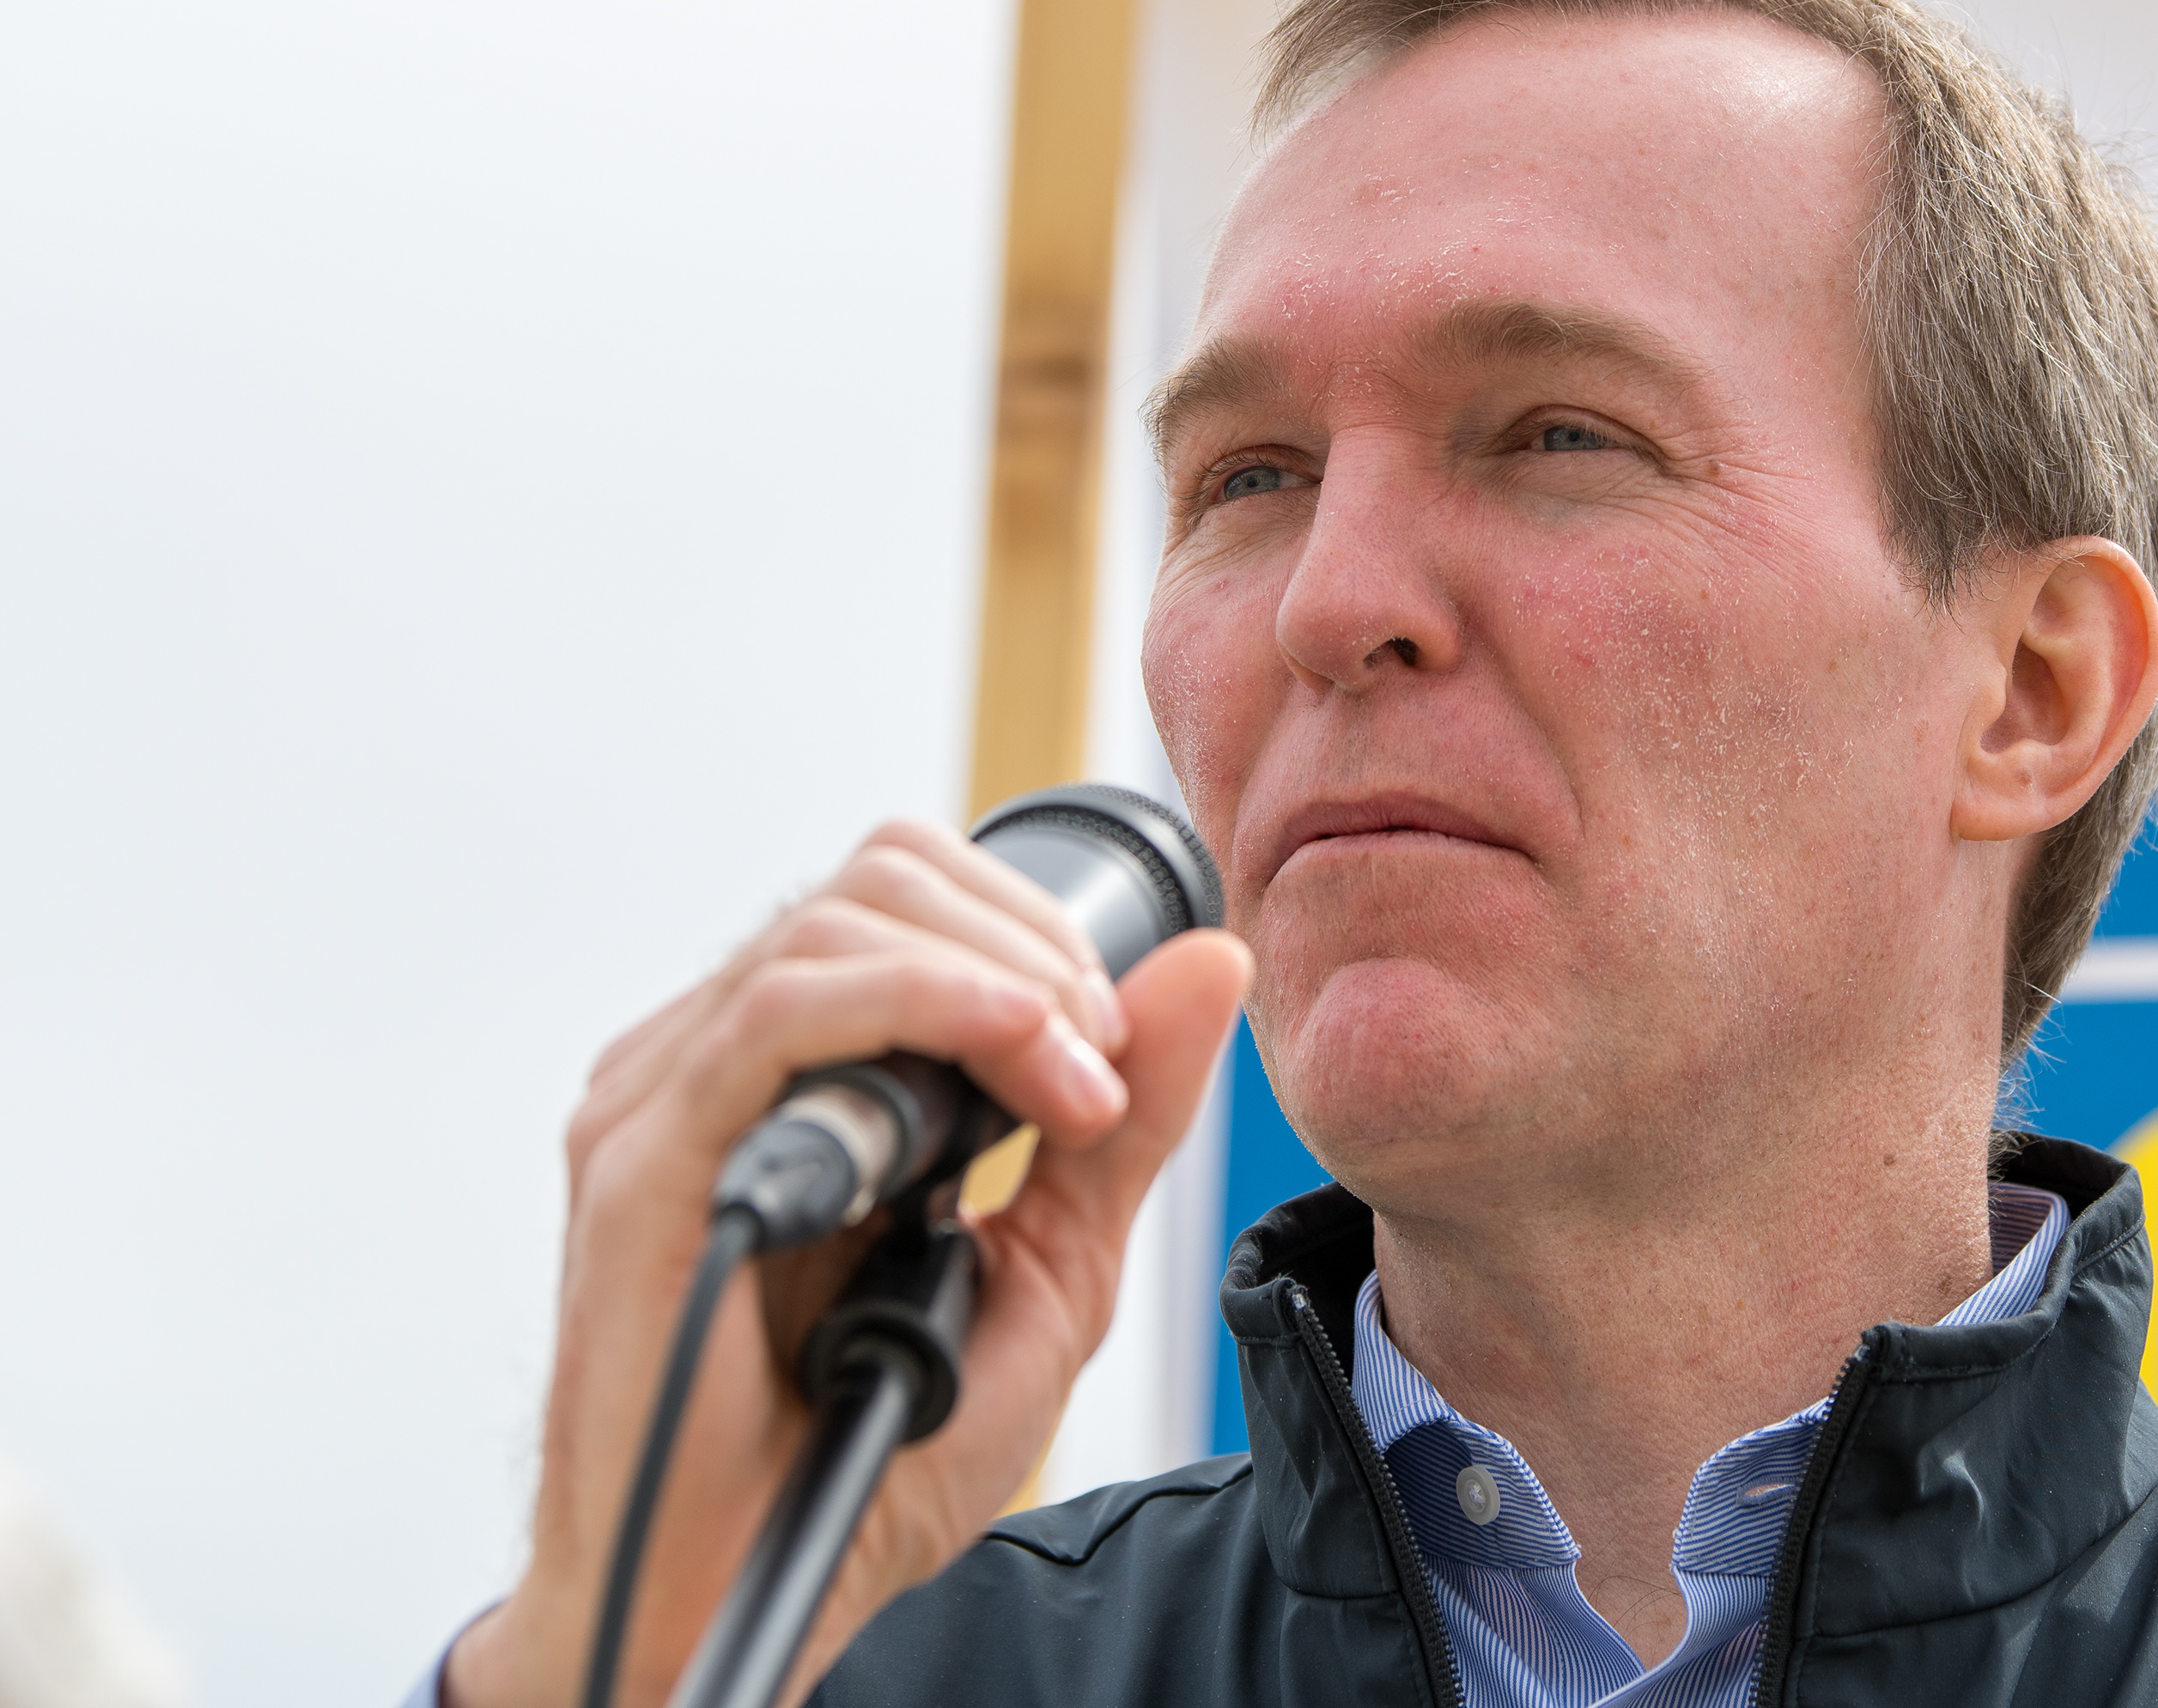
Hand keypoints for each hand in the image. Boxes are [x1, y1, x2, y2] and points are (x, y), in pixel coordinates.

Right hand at [445, 819, 1251, 1707]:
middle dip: (1031, 945)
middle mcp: (723, 1061)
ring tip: (1073, 1087)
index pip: (917, 891)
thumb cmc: (885, 1441)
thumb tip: (1210, 960)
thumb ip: (1123, 1114)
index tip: (1121, 1042)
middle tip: (1104, 1063)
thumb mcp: (1053, 1257)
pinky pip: (775, 1012)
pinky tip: (1007, 1048)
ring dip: (996, 978)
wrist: (774, 1583)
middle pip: (883, 880)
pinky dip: (918, 1001)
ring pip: (839, 922)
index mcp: (806, 1070)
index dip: (1038, 931)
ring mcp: (670, 1100)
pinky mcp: (641, 1160)